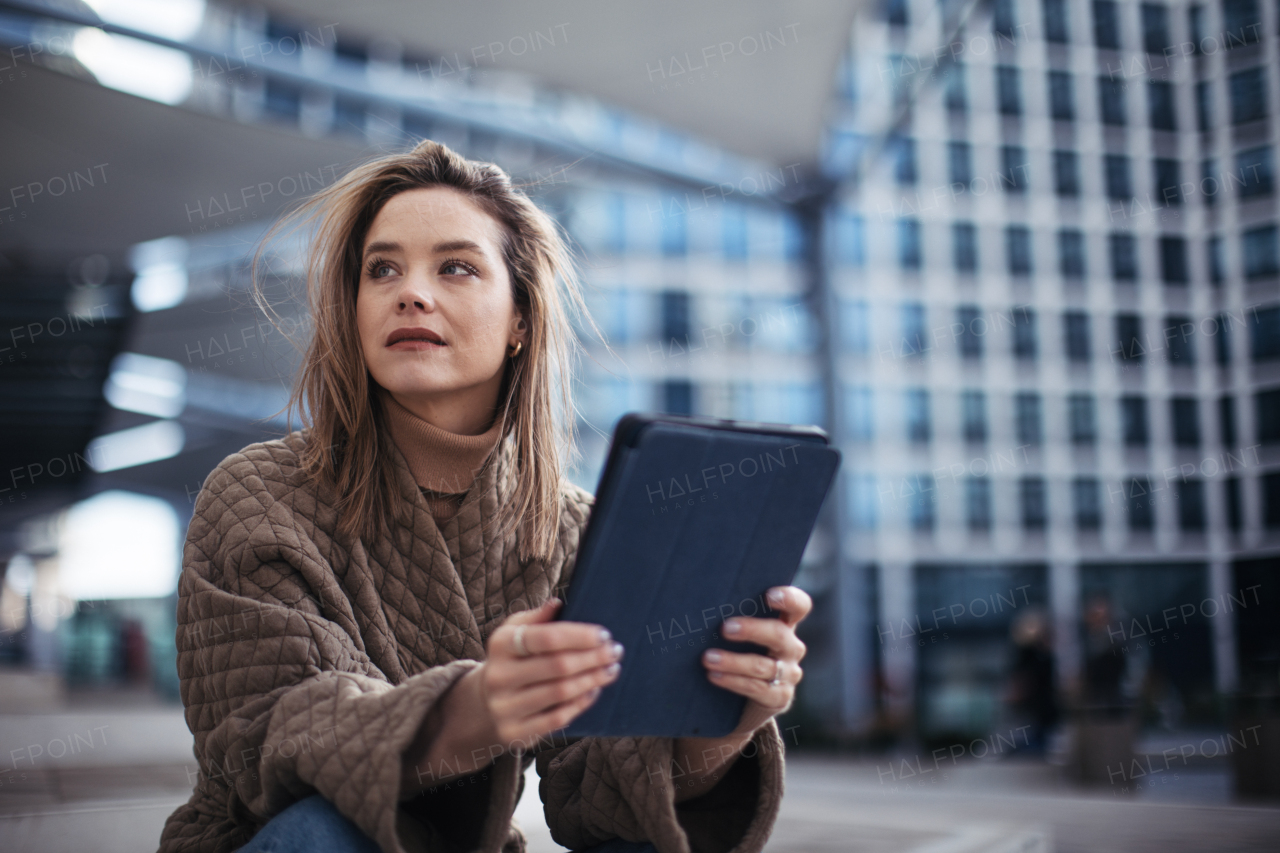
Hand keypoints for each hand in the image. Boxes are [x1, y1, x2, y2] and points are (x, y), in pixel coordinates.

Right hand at [480, 598, 623, 745]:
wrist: (484, 704)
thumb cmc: (511, 660)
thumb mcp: (514, 633)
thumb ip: (536, 618)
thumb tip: (558, 603)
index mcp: (501, 644)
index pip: (547, 637)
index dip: (580, 636)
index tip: (604, 635)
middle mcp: (499, 676)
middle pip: (558, 666)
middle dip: (593, 658)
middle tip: (615, 652)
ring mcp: (505, 707)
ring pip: (561, 692)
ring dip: (592, 680)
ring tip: (611, 670)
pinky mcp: (514, 732)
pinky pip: (558, 718)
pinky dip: (581, 703)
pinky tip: (594, 691)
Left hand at [701, 585, 809, 736]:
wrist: (743, 701)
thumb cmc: (738, 653)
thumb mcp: (741, 635)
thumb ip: (734, 618)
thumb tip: (703, 602)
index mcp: (785, 624)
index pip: (799, 606)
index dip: (790, 598)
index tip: (769, 595)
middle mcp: (791, 648)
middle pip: (779, 635)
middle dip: (751, 630)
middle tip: (724, 628)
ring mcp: (789, 674)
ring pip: (763, 665)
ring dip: (732, 661)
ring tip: (707, 658)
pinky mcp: (779, 698)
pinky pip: (756, 688)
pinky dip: (732, 681)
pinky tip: (713, 676)